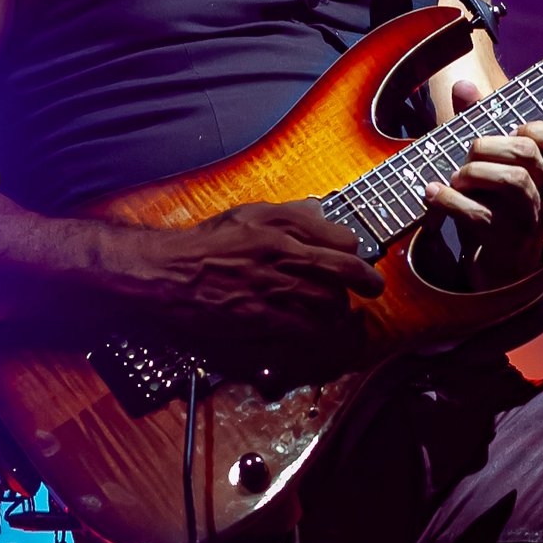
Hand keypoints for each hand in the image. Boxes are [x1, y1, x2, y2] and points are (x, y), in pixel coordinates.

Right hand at [151, 199, 383, 348]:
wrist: (169, 274)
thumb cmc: (207, 243)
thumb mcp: (249, 214)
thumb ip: (287, 213)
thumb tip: (318, 211)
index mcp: (281, 226)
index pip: (340, 239)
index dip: (353, 252)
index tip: (356, 258)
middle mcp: (283, 254)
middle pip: (343, 271)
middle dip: (365, 282)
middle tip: (372, 288)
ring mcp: (274, 287)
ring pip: (329, 302)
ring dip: (340, 309)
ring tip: (340, 311)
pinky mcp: (262, 318)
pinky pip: (305, 329)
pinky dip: (317, 331)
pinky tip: (317, 330)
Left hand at [423, 79, 542, 290]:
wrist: (502, 273)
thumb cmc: (493, 207)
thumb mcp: (487, 166)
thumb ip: (477, 124)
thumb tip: (463, 84)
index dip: (536, 126)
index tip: (510, 130)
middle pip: (528, 153)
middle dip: (488, 145)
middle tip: (467, 155)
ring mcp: (529, 221)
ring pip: (514, 182)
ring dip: (474, 172)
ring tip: (455, 178)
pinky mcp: (506, 245)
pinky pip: (482, 217)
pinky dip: (450, 201)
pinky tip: (433, 194)